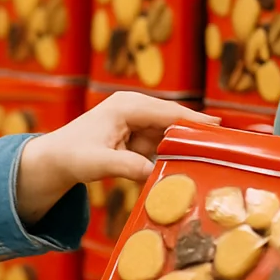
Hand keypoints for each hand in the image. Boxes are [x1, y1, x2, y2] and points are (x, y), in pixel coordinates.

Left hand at [14, 92, 216, 224]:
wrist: (54, 159)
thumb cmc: (71, 156)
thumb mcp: (97, 163)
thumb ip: (126, 166)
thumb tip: (152, 172)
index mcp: (126, 106)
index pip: (168, 112)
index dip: (194, 120)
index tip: (219, 128)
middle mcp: (135, 108)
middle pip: (175, 120)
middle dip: (197, 132)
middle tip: (226, 145)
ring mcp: (137, 121)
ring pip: (171, 133)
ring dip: (187, 146)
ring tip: (214, 158)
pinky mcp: (137, 135)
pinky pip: (162, 144)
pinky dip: (174, 154)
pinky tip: (190, 166)